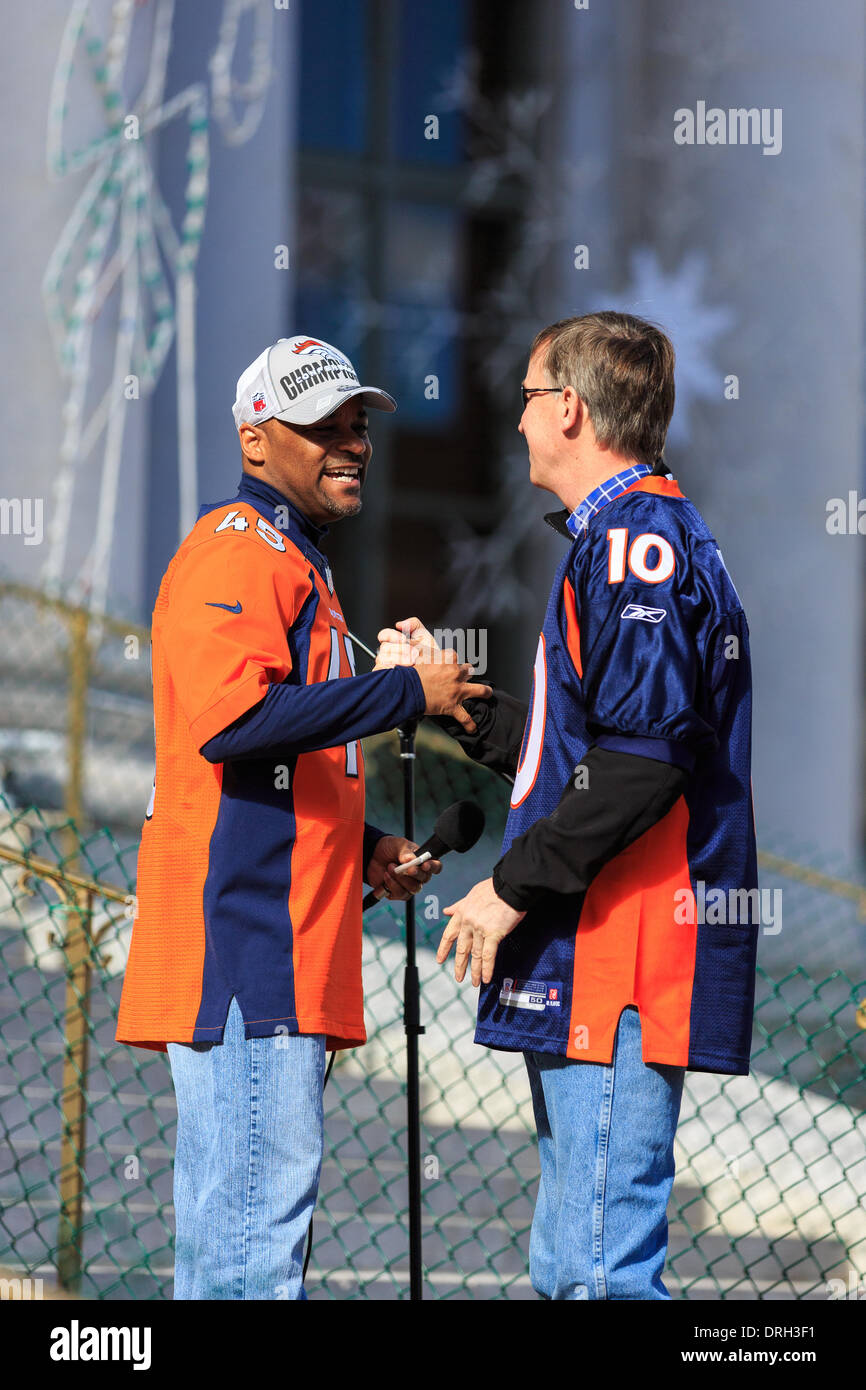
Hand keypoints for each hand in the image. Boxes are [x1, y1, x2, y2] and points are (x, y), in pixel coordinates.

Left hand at [366, 835, 441, 900]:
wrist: (372, 855)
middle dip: (415, 874)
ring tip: (390, 867)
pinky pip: (400, 894)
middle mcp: (418, 875)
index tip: (425, 865)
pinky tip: (386, 876)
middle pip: (425, 879)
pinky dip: (392, 885)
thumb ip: (405, 851)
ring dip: (401, 879)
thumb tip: (411, 859)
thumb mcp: (397, 844)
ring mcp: (409, 885)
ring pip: (413, 888)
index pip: (436, 867)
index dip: (433, 867)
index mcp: (422, 861)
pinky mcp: (397, 892)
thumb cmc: (389, 848)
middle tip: (406, 868)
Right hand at [375, 618, 489, 732]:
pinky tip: (473, 728)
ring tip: (487, 693)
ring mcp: (457, 691)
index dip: (450, 661)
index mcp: (447, 659)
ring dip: (483, 692)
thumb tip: (404, 627)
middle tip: (465, 676)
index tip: (447, 663)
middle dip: (466, 673)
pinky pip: (465, 717)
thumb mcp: (414, 653)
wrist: (407, 690)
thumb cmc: (409, 672)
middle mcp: (455, 674)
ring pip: (478, 690)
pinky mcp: (453, 706)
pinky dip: (469, 723)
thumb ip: (415, 645)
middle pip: (468, 670)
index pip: (453, 656)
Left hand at [436, 877, 523, 985]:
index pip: (449, 934)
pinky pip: (489, 955)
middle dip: (460, 965)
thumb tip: (446, 911)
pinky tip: (487, 978)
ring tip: (475, 982)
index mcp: (462, 913)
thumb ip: (459, 905)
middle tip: (459, 977)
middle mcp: (468, 923)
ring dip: (476, 971)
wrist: (510, 885)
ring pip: (475, 955)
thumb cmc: (494, 888)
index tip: (440, 960)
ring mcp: (480, 929)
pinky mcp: (494, 933)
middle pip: (462, 949)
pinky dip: (487, 968)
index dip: (444, 949)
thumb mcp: (472, 894)